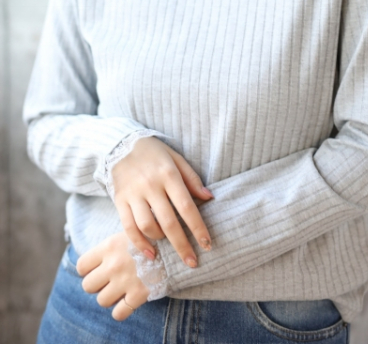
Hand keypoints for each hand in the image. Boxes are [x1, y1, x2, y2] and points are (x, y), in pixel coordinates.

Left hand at [76, 232, 148, 320]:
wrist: (177, 245)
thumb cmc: (152, 237)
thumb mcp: (130, 232)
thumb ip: (112, 246)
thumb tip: (98, 258)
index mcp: (109, 246)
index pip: (82, 266)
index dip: (88, 270)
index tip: (99, 269)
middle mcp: (113, 264)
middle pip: (88, 286)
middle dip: (98, 285)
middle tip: (110, 281)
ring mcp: (125, 281)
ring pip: (102, 301)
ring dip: (110, 298)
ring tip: (121, 290)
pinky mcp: (138, 295)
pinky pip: (118, 314)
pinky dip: (121, 311)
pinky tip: (128, 302)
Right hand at [111, 137, 213, 267]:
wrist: (121, 144)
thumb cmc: (154, 153)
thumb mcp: (176, 158)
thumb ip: (192, 178)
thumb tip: (209, 198)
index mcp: (169, 174)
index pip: (187, 206)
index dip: (198, 228)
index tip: (207, 244)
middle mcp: (151, 185)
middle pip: (169, 222)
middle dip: (182, 245)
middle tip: (193, 263)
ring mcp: (134, 194)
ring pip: (148, 226)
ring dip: (161, 241)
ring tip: (170, 247)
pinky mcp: (120, 201)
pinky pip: (128, 227)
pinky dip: (139, 243)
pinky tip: (150, 253)